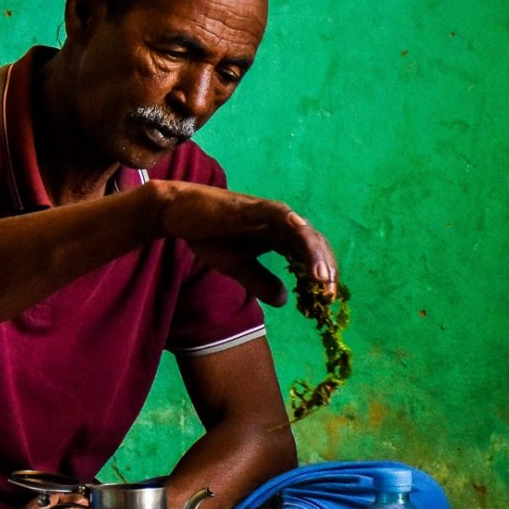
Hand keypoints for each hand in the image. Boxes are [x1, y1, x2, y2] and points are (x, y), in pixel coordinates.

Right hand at [149, 181, 337, 306]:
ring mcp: (269, 214)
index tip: (325, 301)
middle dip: (325, 269)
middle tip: (329, 297)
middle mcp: (281, 224)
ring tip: (322, 279)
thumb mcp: (237, 268)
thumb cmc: (208, 235)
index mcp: (279, 237)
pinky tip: (303, 239)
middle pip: (313, 245)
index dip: (320, 277)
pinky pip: (279, 214)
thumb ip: (260, 281)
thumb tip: (284, 301)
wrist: (179, 214)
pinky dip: (293, 225)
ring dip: (315, 254)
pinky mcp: (254, 207)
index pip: (308, 257)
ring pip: (302, 232)